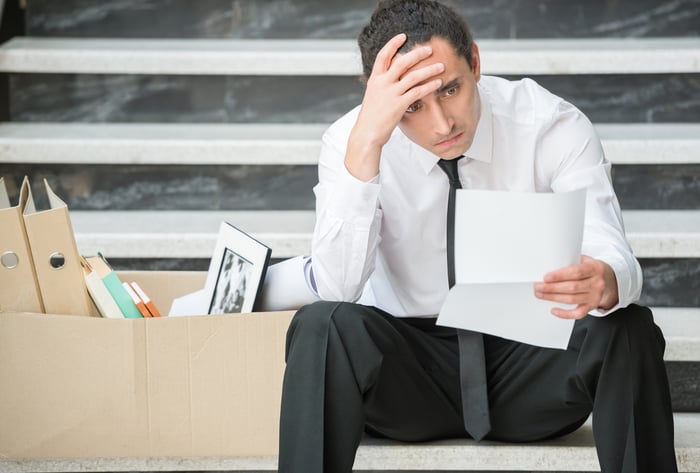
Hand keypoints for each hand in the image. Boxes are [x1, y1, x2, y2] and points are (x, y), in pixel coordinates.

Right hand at [345, 33, 444, 180]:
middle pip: (401, 62)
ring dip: (429, 69)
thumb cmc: (371, 118)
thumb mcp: (373, 97)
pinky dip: (429, 86)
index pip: (383, 56)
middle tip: (429, 49)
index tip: (403, 36)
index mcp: (374, 79)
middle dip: (417, 54)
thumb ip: (382, 86)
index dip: (392, 44)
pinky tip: (438, 83)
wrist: (366, 133)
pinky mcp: (399, 105)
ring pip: (413, 76)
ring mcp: (390, 93)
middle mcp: (382, 83)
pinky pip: (418, 92)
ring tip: (441, 65)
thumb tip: (393, 79)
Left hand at [534, 255, 618, 319]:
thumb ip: (571, 261)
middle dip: (552, 288)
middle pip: (572, 287)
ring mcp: (595, 296)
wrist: (608, 279)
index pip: (577, 272)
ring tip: (540, 294)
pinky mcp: (592, 306)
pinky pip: (578, 313)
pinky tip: (554, 310)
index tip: (546, 277)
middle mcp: (597, 283)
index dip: (560, 275)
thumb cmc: (591, 269)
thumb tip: (549, 263)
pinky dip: (565, 314)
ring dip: (553, 298)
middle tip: (538, 286)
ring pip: (572, 300)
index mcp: (595, 268)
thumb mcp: (585, 260)